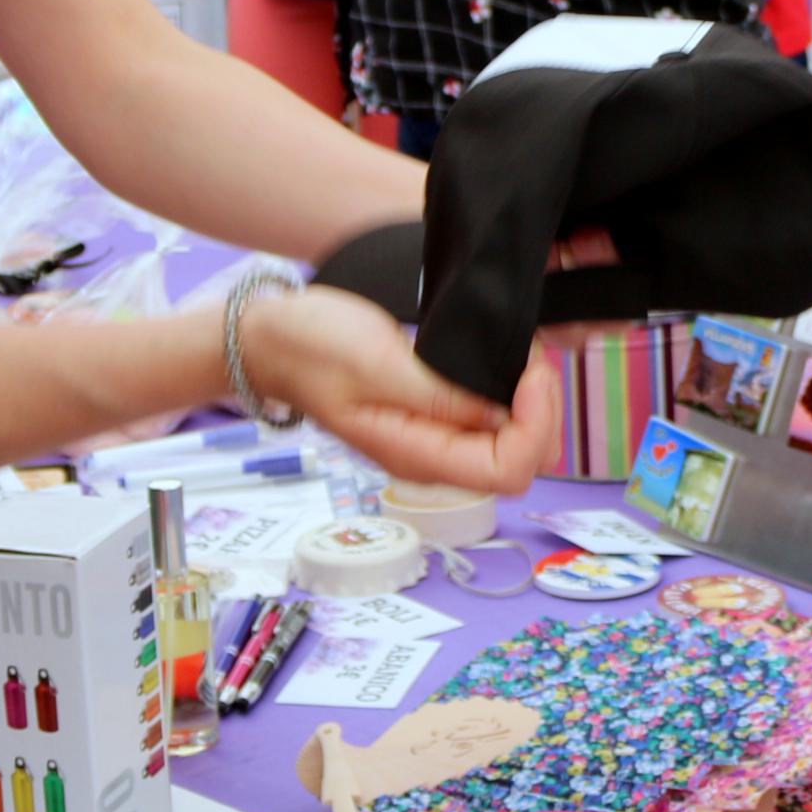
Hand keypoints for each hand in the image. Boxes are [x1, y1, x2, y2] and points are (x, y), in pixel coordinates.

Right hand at [237, 284, 552, 495]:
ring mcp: (431, 437)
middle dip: (541, 411)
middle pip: (519, 459)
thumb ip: (441, 394)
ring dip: (528, 399)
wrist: (270, 340)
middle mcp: (430, 457)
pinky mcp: (432, 413)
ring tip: (520, 352)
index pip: (509, 471)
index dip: (535, 425)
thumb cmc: (312, 349)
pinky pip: (488, 415)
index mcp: (416, 456)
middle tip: (532, 357)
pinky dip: (509, 389)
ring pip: (510, 438)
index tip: (532, 372)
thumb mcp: (378, 364)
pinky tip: (502, 356)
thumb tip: (504, 412)